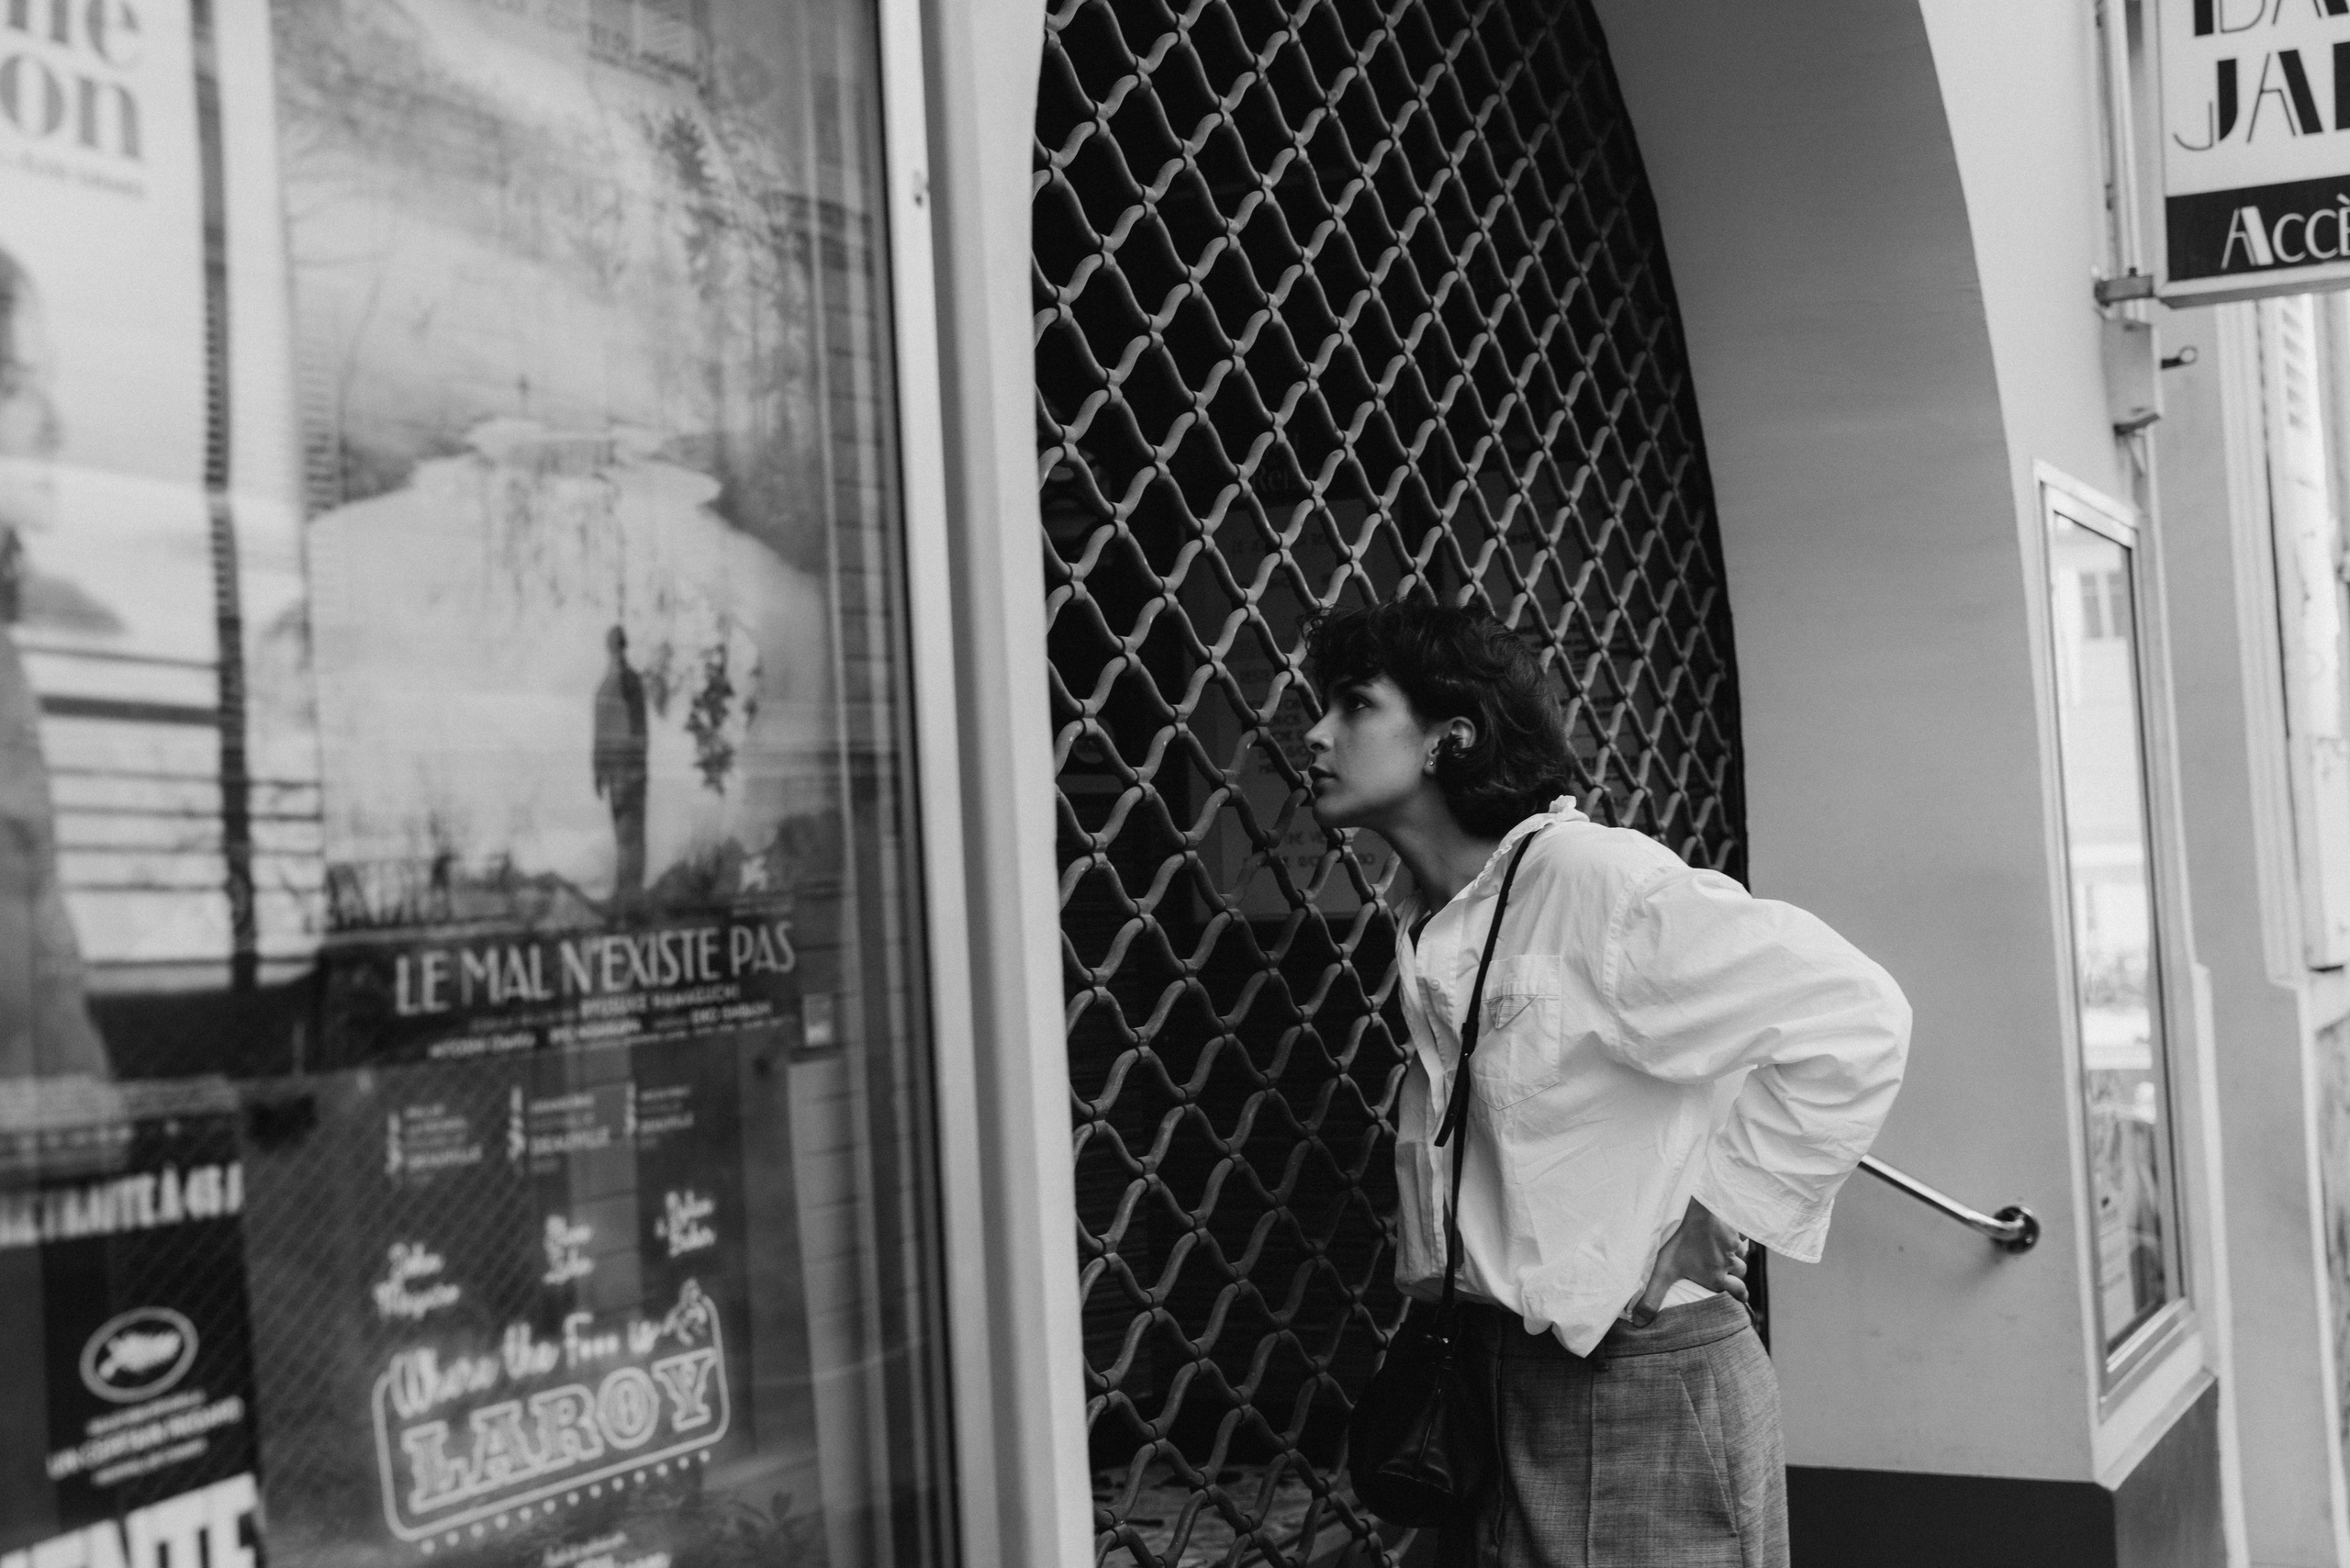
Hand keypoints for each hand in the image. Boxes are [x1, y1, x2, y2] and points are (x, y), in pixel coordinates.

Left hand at [1632, 1197, 1747, 1323]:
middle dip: (1738, 1276)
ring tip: (1723, 1252)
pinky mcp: (1735, 1228)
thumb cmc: (1682, 1241)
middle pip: (1741, 1274)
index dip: (1739, 1296)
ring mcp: (1733, 1245)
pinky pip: (1740, 1236)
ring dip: (1734, 1255)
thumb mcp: (1664, 1271)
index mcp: (1715, 1277)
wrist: (1702, 1211)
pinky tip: (1725, 1232)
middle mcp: (1729, 1264)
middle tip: (1733, 1275)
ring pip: (1740, 1255)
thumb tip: (1640, 1323)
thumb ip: (1653, 1297)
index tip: (1740, 1298)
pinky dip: (1735, 1236)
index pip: (1737, 1293)